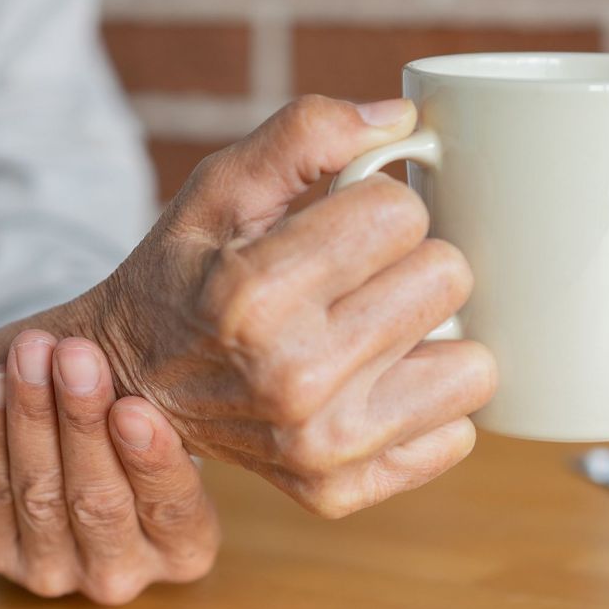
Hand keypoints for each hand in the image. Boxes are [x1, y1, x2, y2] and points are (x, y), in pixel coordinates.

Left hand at [0, 330, 218, 604]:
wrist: (75, 462)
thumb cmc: (138, 433)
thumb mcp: (171, 427)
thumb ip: (172, 406)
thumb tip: (191, 338)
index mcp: (185, 548)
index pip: (173, 509)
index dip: (151, 460)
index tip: (131, 407)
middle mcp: (121, 572)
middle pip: (99, 501)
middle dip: (82, 421)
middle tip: (75, 355)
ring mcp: (56, 571)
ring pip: (40, 494)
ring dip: (32, 415)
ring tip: (32, 353)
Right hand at [87, 95, 497, 517]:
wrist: (133, 383)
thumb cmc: (184, 275)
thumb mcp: (219, 188)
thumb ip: (305, 134)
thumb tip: (402, 118)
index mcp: (254, 294)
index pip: (403, 213)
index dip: (378, 204)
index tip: (342, 224)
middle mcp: (292, 379)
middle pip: (448, 278)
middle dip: (410, 262)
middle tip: (360, 276)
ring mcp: (322, 447)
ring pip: (475, 364)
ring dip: (432, 337)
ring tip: (374, 330)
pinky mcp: (342, 489)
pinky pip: (458, 433)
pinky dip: (424, 402)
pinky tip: (373, 384)